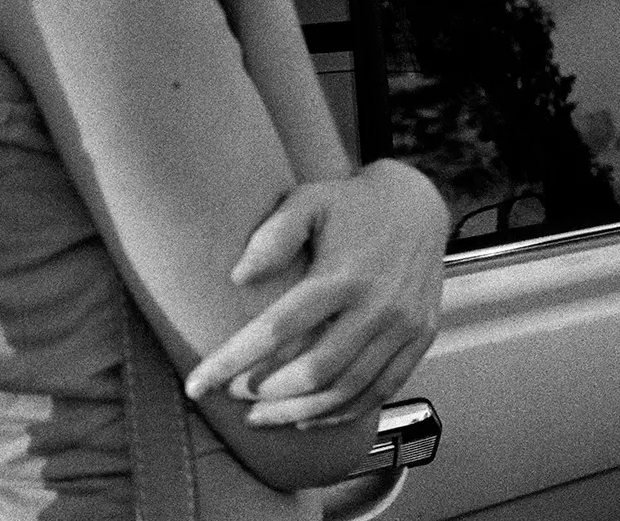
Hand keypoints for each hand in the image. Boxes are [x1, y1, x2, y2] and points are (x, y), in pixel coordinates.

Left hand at [185, 161, 450, 427]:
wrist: (419, 204)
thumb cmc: (353, 205)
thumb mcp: (309, 202)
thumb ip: (273, 236)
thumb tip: (239, 278)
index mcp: (344, 274)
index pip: (278, 329)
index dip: (232, 362)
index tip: (197, 385)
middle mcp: (379, 305)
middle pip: (314, 371)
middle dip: (266, 393)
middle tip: (235, 396)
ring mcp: (404, 325)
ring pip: (346, 390)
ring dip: (299, 412)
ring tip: (264, 415)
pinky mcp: (421, 337)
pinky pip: (382, 390)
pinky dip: (343, 412)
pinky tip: (311, 416)